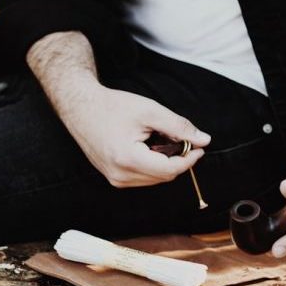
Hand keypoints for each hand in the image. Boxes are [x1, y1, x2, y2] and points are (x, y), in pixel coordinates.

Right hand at [61, 80, 210, 186]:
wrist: (80, 108)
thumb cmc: (113, 106)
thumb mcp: (150, 111)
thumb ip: (178, 127)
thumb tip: (204, 140)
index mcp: (127, 159)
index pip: (170, 169)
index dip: (189, 158)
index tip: (199, 146)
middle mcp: (120, 175)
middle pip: (164, 176)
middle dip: (178, 159)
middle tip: (182, 138)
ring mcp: (115, 179)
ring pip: (155, 179)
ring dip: (165, 163)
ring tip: (161, 139)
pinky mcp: (113, 178)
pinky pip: (143, 178)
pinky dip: (153, 165)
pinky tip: (149, 147)